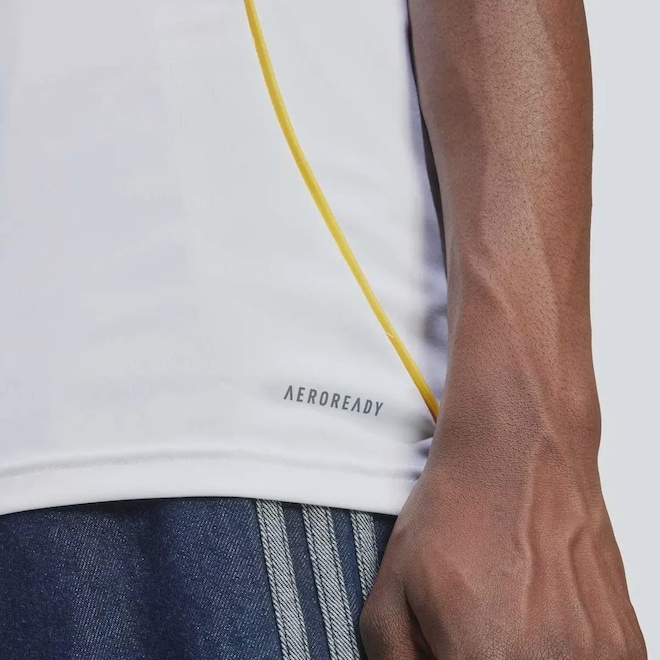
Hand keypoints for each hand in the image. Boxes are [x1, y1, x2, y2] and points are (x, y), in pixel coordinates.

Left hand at [360, 414, 646, 658]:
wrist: (518, 454)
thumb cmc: (458, 510)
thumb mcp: (392, 587)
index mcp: (482, 659)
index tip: (445, 650)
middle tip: (466, 634)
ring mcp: (596, 658)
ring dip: (517, 657)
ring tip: (502, 618)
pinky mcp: (625, 645)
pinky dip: (556, 657)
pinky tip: (536, 618)